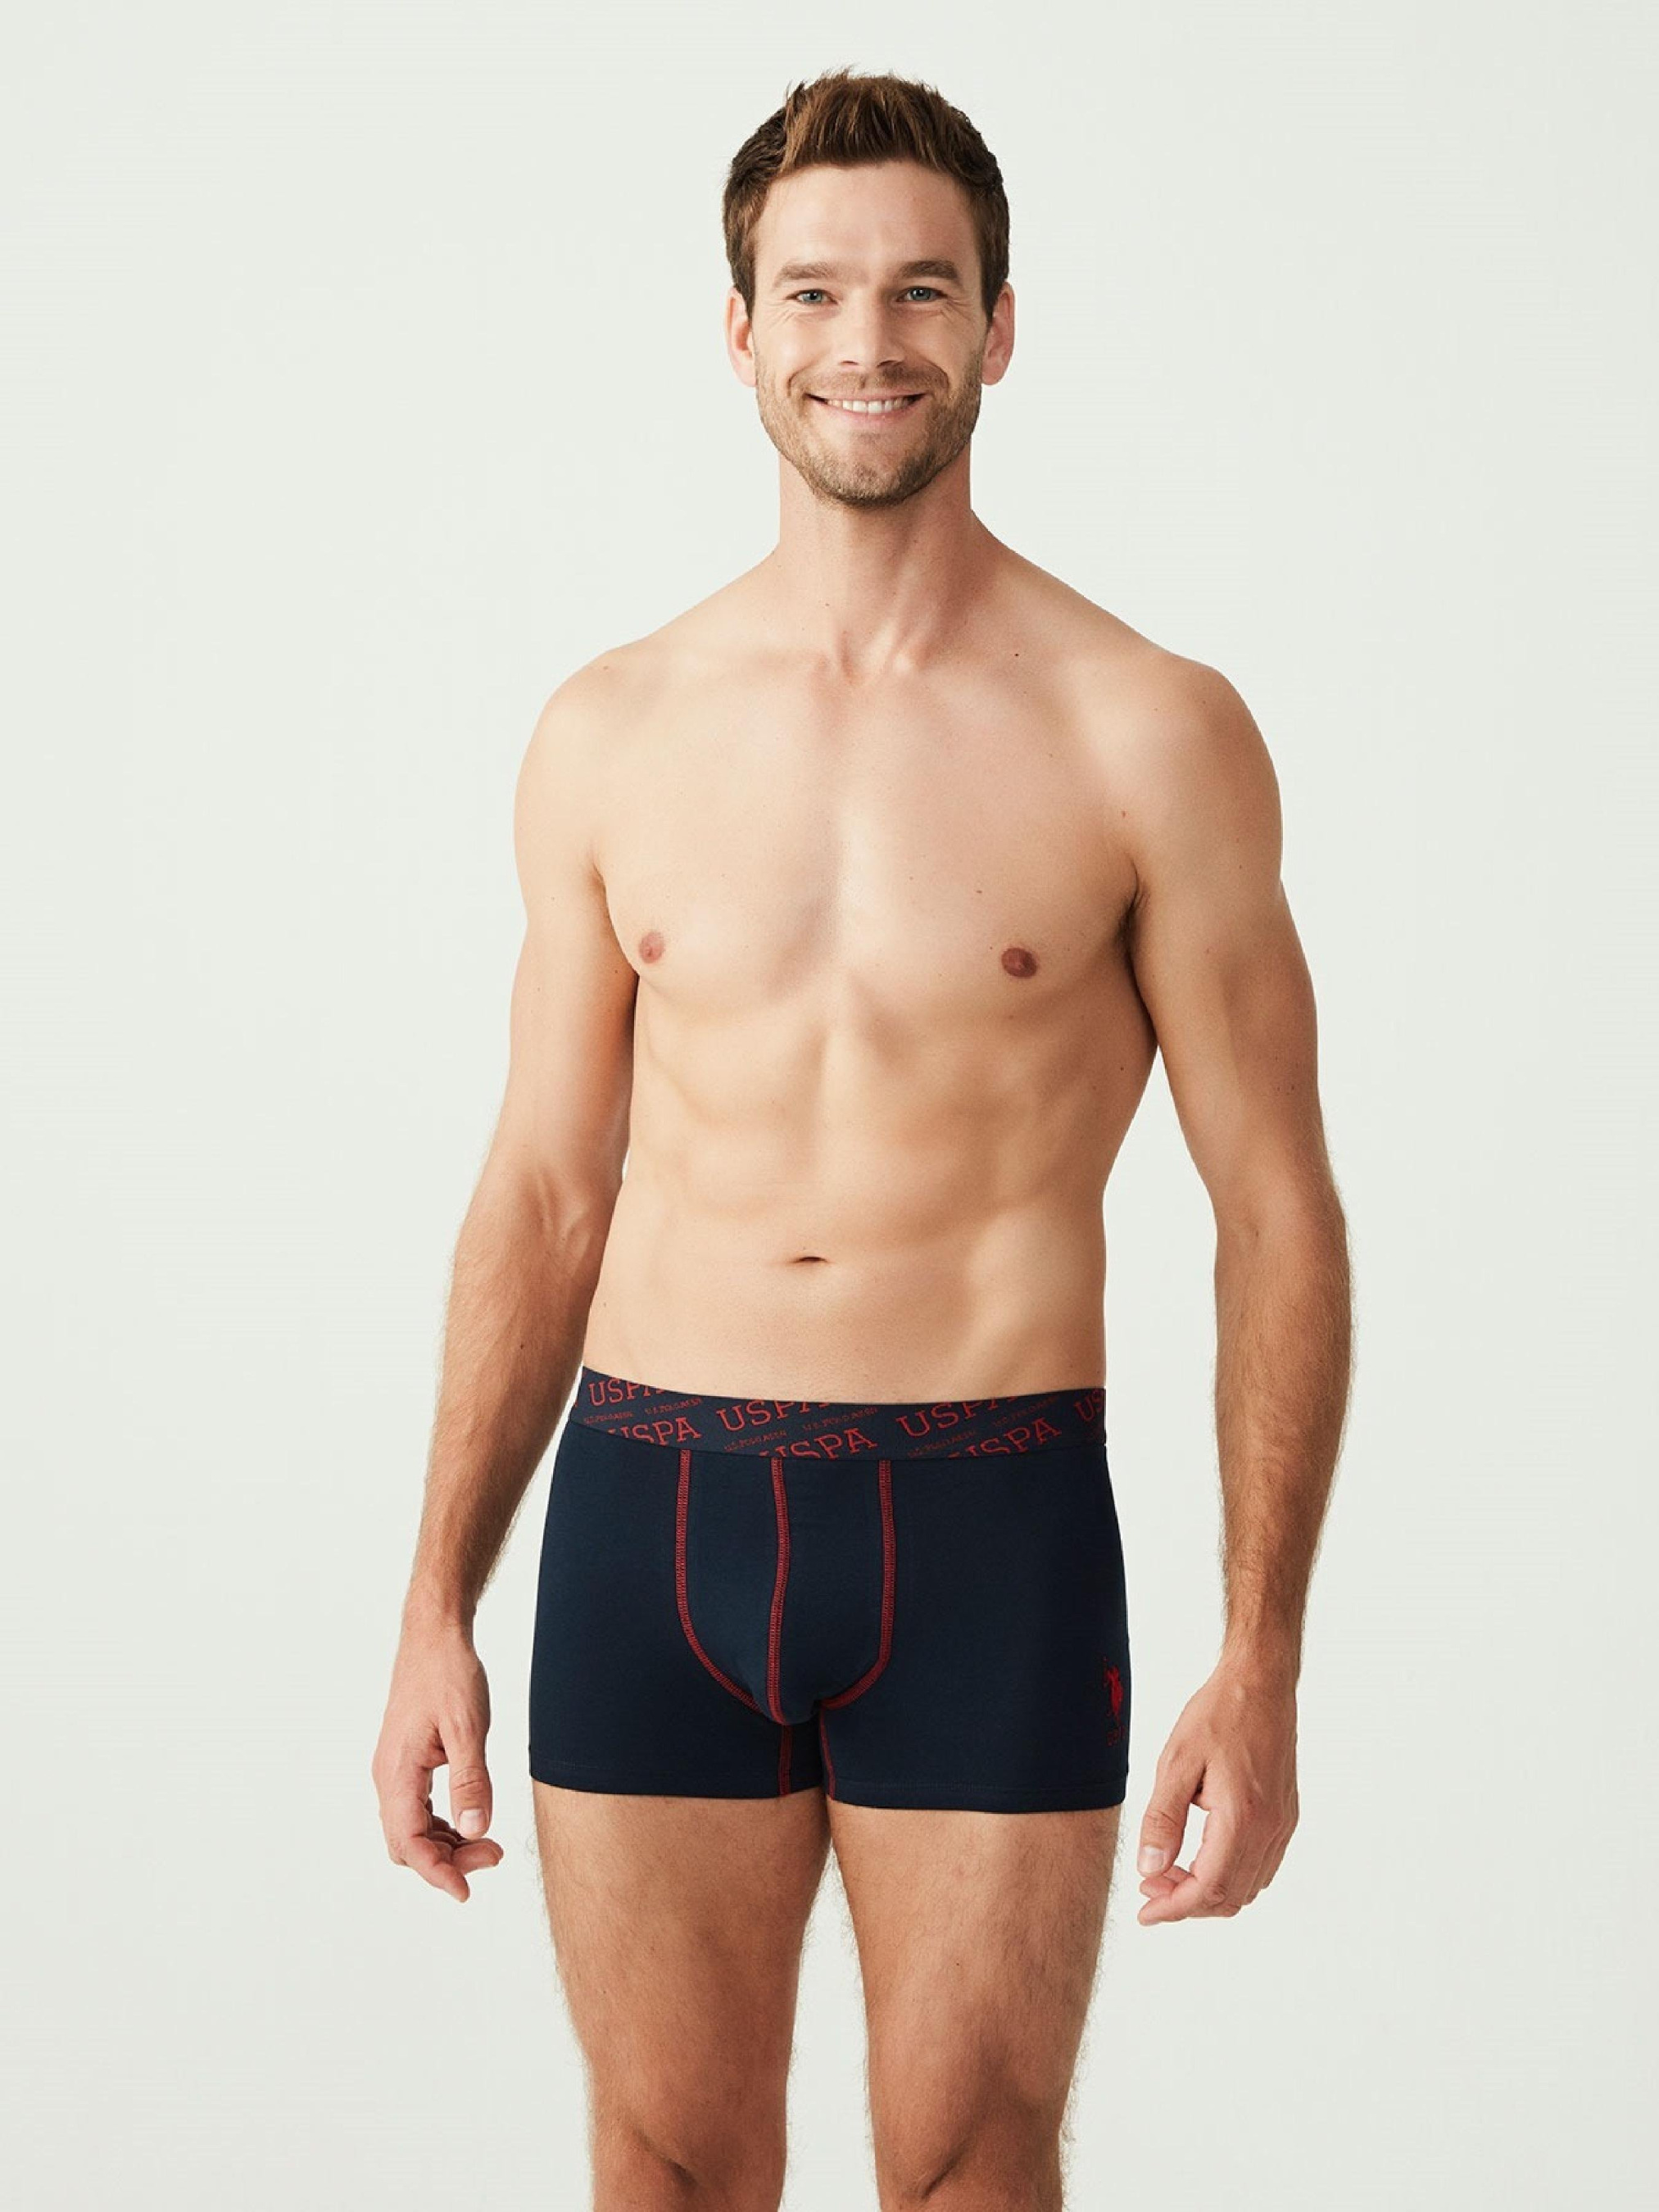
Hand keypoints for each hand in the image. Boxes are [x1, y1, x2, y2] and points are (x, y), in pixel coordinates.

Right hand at [371, 1623, 504, 1901]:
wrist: (434, 1636)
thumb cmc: (449, 1673)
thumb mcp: (469, 1727)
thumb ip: (471, 1780)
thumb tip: (476, 1831)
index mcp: (397, 1772)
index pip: (409, 1843)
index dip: (437, 1873)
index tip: (467, 1891)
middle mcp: (388, 1777)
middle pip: (407, 1844)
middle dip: (447, 1861)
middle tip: (494, 1855)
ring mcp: (395, 1770)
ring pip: (412, 1830)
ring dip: (446, 1845)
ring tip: (490, 1843)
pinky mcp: (406, 1763)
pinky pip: (418, 1810)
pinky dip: (442, 1824)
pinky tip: (471, 1820)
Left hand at [1134, 1656, 1298, 1924]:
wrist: (1261, 1683)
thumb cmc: (1219, 1714)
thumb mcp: (1176, 1762)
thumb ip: (1162, 1819)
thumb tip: (1149, 1869)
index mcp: (1242, 1817)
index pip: (1208, 1889)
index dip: (1174, 1909)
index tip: (1145, 1912)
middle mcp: (1269, 1829)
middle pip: (1229, 1897)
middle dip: (1186, 1903)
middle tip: (1150, 1889)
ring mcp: (1282, 1825)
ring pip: (1247, 1887)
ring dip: (1207, 1891)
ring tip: (1168, 1871)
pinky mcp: (1285, 1816)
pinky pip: (1260, 1866)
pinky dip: (1229, 1875)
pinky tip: (1199, 1856)